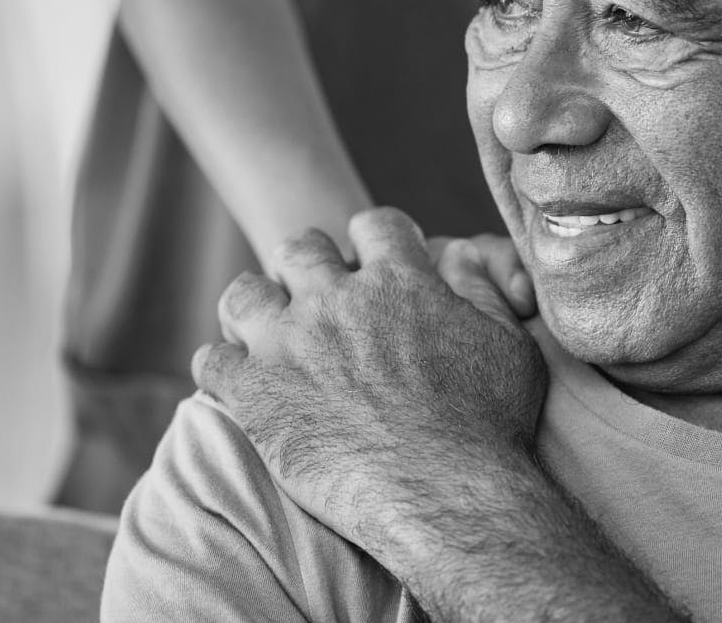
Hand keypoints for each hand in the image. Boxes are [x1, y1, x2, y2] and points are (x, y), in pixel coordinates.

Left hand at [192, 208, 548, 552]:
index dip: (374, 241)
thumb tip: (458, 254)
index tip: (374, 265)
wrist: (446, 496)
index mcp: (401, 280)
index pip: (374, 225)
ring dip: (255, 308)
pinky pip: (213, 360)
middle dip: (308, 267)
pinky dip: (223, 368)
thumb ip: (481, 290)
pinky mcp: (255, 393)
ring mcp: (290, 343)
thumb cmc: (488, 428)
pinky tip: (242, 385)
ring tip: (268, 335)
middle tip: (317, 302)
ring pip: (244, 292)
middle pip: (301, 248)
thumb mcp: (509, 345)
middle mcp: (338, 299)